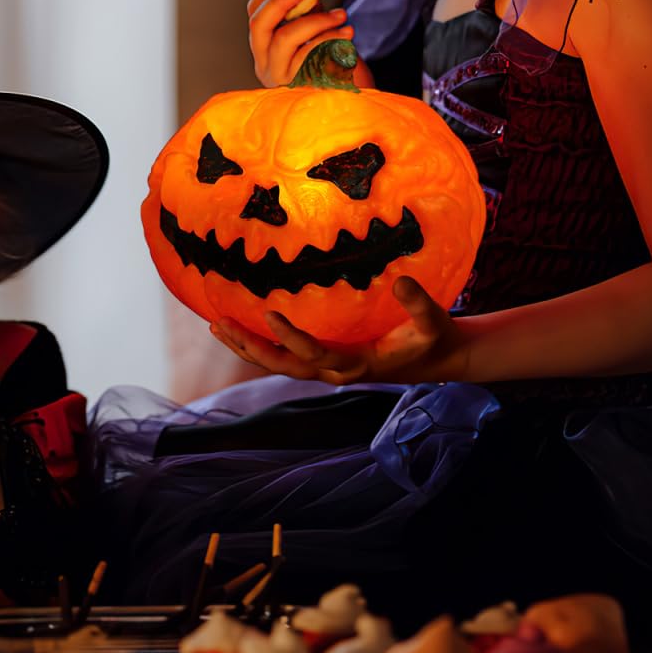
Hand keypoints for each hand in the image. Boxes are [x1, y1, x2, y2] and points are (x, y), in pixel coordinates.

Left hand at [209, 277, 467, 384]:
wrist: (434, 359)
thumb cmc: (432, 338)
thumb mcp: (433, 321)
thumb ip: (418, 304)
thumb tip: (403, 281)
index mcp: (357, 365)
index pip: (316, 355)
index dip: (292, 338)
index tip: (270, 313)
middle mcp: (336, 371)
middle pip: (284, 366)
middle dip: (251, 348)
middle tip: (221, 324)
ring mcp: (327, 368)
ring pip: (279, 364)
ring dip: (248, 348)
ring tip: (218, 326)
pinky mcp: (323, 360)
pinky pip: (285, 355)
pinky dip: (261, 344)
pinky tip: (240, 325)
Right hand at [247, 0, 352, 87]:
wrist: (356, 98)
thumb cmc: (334, 63)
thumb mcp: (317, 31)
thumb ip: (307, 10)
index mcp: (266, 49)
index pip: (255, 15)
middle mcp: (266, 65)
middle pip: (259, 26)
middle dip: (281, 0)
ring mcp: (281, 79)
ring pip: (284, 39)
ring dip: (314, 20)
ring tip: (341, 14)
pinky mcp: (301, 89)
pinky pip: (309, 56)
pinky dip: (329, 40)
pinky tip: (347, 35)